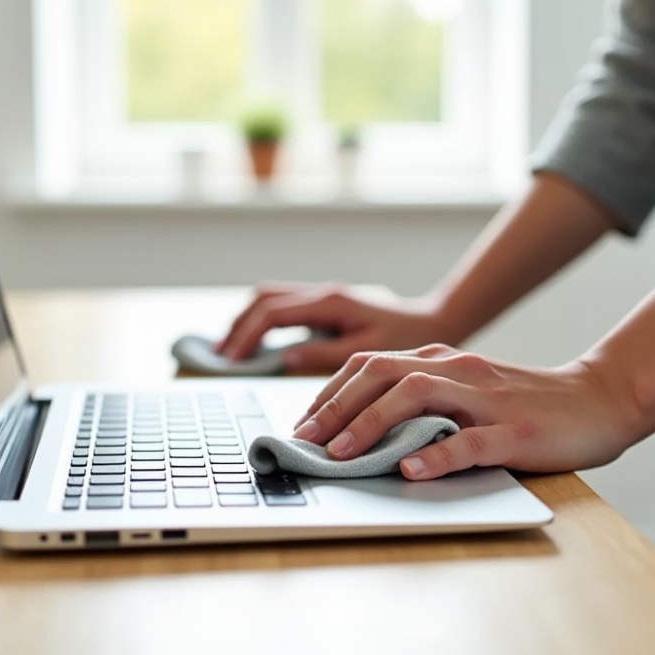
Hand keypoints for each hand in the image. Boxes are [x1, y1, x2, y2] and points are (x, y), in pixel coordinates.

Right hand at [216, 282, 453, 372]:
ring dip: (247, 320)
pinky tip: (257, 342)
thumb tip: (284, 359)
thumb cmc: (406, 338)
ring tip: (231, 349)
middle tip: (222, 355)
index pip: (272, 313)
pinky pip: (282, 305)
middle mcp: (321, 293)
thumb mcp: (367, 353)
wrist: (432, 320)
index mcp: (328, 302)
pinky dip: (262, 320)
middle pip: (262, 299)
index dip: (247, 336)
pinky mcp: (323, 304)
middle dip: (238, 326)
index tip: (232, 361)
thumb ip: (324, 355)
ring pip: (269, 297)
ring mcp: (320, 296)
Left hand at [291, 344, 640, 479]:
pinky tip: (410, 470)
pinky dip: (435, 455)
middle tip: (306, 438)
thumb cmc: (524, 403)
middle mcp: (457, 370)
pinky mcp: (514, 431)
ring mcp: (485, 399)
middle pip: (382, 373)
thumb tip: (360, 426)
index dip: (330, 392)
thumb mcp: (464, 391)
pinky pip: (470, 441)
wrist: (598, 400)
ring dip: (372, 424)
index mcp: (440, 360)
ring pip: (418, 397)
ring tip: (342, 452)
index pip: (370, 365)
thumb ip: (421, 400)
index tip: (303, 423)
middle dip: (336, 405)